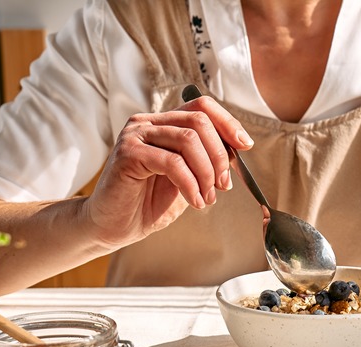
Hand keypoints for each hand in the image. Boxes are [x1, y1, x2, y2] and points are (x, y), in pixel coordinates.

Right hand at [84, 96, 253, 248]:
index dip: (228, 123)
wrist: (114, 226)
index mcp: (164, 123)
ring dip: (206, 173)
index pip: (202, 106)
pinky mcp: (127, 153)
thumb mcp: (189, 177)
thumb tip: (238, 149)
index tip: (245, 146)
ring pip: (188, 140)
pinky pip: (172, 162)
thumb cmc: (149, 203)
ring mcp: (135, 135)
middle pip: (199, 121)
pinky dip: (190, 184)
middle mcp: (148, 122)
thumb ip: (207, 159)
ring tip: (206, 198)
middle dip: (220, 155)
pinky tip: (194, 202)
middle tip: (223, 185)